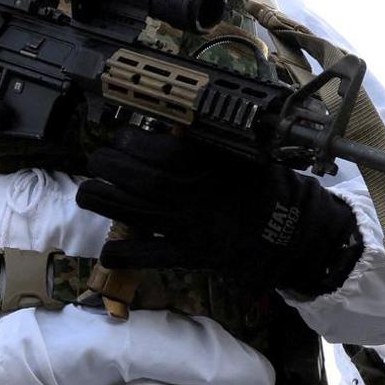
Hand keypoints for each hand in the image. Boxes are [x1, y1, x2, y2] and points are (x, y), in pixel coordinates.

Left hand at [75, 125, 362, 295]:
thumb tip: (172, 126)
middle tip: (96, 160)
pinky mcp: (194, 257)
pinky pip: (154, 257)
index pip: (167, 152)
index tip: (120, 136)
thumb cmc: (270, 190)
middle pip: (145, 181)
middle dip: (112, 167)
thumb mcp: (249, 155)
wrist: (297, 237)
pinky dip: (127, 255)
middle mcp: (202, 197)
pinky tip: (106, 252)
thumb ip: (214, 143)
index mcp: (217, 167)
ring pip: (140, 213)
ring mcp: (195, 229)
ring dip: (106, 201)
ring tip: (88, 192)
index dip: (135, 143)